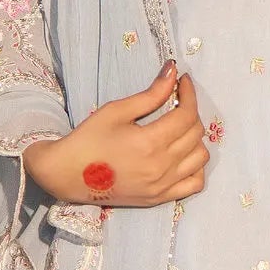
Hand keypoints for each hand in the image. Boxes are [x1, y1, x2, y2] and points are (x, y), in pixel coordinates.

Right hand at [27, 69, 210, 206]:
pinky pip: (195, 184)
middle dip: (191, 111)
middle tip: (176, 102)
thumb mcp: (117, 111)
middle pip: (195, 133)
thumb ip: (150, 94)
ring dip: (195, 138)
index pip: (186, 114)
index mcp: (150, 143)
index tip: (183, 82)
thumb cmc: (89, 139)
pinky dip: (196, 168)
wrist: (68, 175)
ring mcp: (163, 185)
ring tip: (178, 129)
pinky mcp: (160, 198)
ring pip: (200, 157)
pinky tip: (183, 156)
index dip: (189, 93)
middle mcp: (161, 167)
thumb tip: (173, 71)